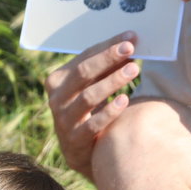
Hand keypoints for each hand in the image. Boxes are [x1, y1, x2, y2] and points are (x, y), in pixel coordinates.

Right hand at [44, 33, 139, 178]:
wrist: (81, 152)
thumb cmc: (90, 110)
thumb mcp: (93, 87)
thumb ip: (106, 69)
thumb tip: (130, 46)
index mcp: (58, 80)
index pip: (84, 56)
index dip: (107, 45)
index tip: (130, 37)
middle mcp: (57, 98)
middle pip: (83, 72)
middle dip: (107, 58)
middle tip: (131, 48)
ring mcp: (63, 119)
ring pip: (88, 96)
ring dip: (112, 81)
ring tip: (133, 69)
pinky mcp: (74, 140)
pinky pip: (93, 124)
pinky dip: (109, 111)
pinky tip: (125, 100)